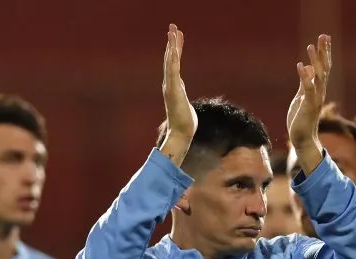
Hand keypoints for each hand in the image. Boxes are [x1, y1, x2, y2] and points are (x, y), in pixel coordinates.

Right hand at [161, 24, 196, 143]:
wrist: (181, 134)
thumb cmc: (184, 125)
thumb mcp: (185, 108)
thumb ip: (183, 102)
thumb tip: (184, 106)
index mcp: (173, 86)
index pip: (174, 64)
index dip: (175, 49)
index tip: (177, 36)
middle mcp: (170, 84)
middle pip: (170, 59)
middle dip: (172, 42)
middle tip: (173, 26)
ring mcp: (170, 87)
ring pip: (170, 62)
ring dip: (171, 46)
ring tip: (173, 31)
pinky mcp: (173, 91)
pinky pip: (172, 71)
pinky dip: (172, 60)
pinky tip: (173, 49)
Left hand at [287, 34, 331, 171]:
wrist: (302, 138)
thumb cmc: (302, 118)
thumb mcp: (302, 96)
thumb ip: (305, 82)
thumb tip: (307, 67)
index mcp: (318, 89)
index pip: (323, 67)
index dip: (324, 52)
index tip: (324, 38)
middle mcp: (320, 91)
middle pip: (324, 68)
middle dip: (323, 52)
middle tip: (324, 36)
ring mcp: (315, 98)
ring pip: (318, 76)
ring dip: (315, 60)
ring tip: (311, 46)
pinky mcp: (308, 105)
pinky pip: (308, 88)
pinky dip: (304, 77)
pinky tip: (300, 65)